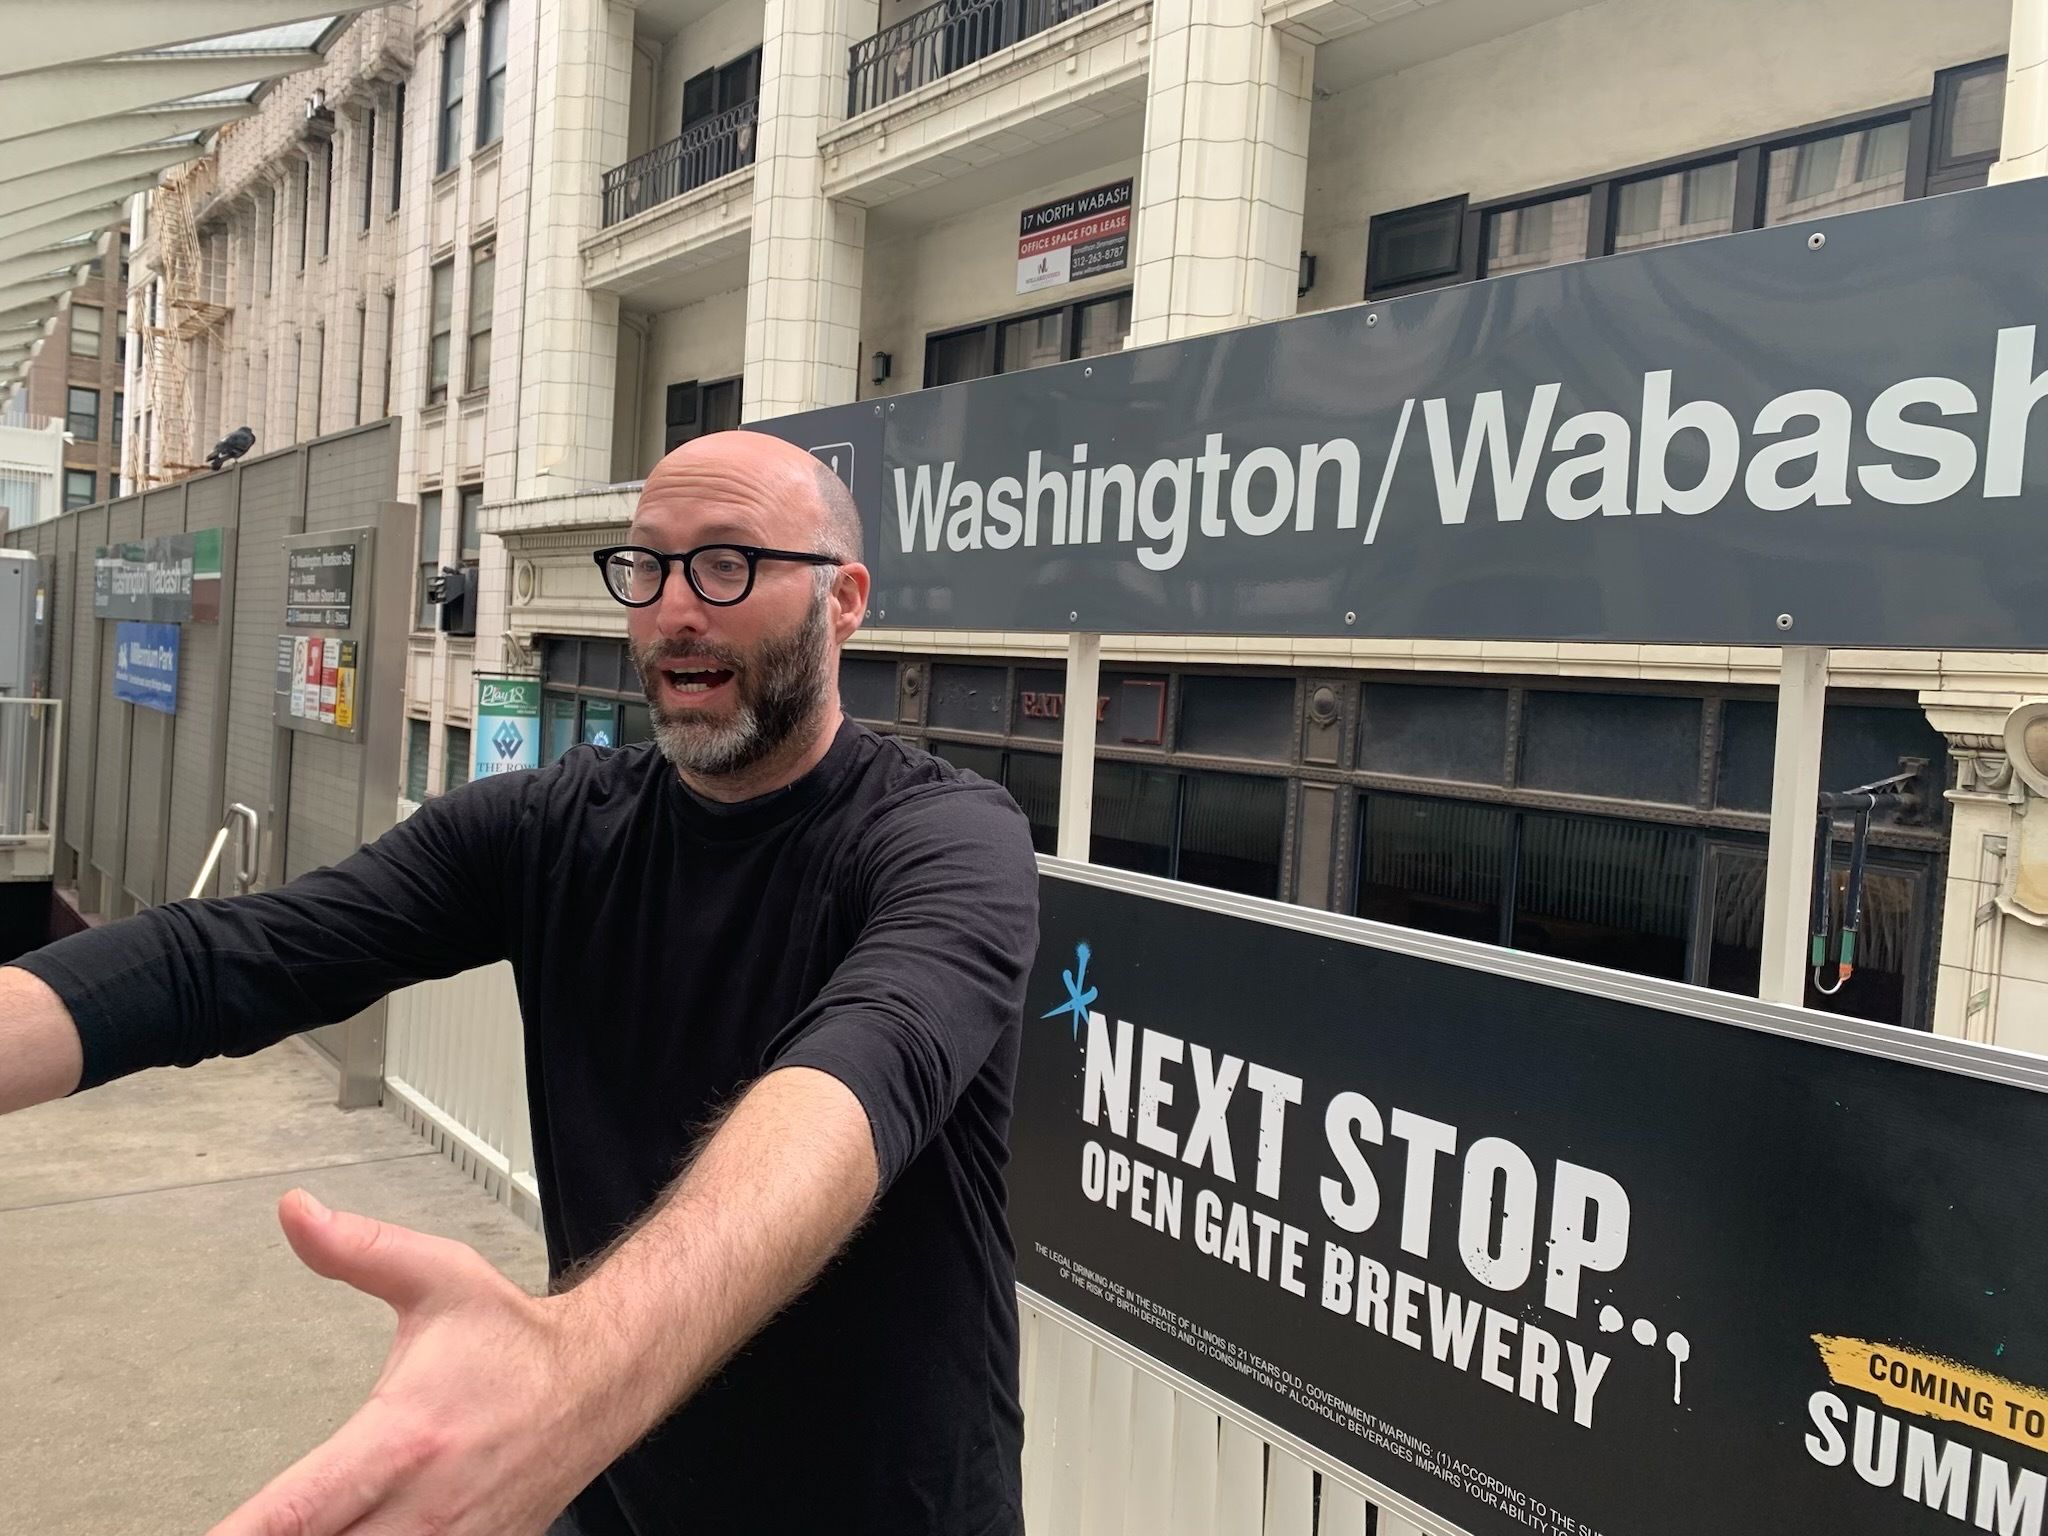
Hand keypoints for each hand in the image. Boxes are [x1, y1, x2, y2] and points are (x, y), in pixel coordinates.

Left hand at [207, 1190, 609, 1535]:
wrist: (600, 1382)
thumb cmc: (515, 1341)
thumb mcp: (438, 1277)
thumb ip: (359, 1249)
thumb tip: (296, 1214)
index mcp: (401, 1438)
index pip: (296, 1512)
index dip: (243, 1535)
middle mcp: (421, 1508)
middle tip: (245, 1528)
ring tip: (296, 1532)